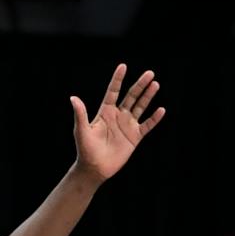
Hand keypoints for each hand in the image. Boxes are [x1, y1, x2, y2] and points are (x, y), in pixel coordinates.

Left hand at [70, 63, 165, 184]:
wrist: (95, 168)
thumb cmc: (85, 149)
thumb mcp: (82, 130)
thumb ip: (80, 114)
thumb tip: (73, 98)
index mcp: (105, 111)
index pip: (113, 91)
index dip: (118, 79)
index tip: (123, 66)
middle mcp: (118, 116)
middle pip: (131, 96)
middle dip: (140, 85)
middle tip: (150, 73)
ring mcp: (127, 126)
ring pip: (140, 107)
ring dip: (148, 96)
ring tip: (155, 84)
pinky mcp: (135, 137)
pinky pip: (147, 125)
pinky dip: (154, 118)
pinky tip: (161, 110)